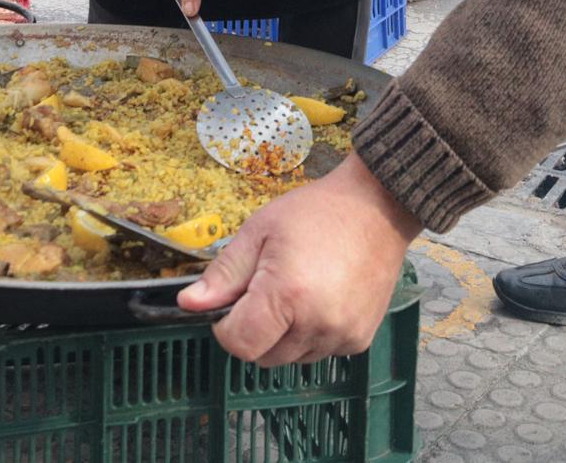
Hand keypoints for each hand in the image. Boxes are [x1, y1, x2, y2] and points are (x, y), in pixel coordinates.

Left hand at [180, 155, 420, 364]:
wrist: (377, 208)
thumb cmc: (316, 213)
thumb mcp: (260, 231)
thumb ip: (224, 273)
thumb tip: (188, 304)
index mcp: (287, 295)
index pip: (239, 344)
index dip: (226, 326)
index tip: (233, 303)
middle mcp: (317, 323)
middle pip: (264, 356)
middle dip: (256, 329)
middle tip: (269, 287)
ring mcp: (342, 335)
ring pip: (291, 357)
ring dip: (285, 335)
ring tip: (299, 289)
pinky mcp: (360, 340)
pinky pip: (320, 352)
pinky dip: (312, 334)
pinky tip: (321, 298)